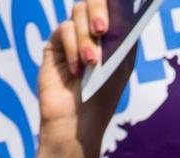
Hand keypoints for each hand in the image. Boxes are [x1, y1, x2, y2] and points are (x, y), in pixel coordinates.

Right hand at [39, 1, 131, 152]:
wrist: (77, 123)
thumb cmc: (103, 97)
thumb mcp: (121, 62)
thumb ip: (123, 31)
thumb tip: (121, 4)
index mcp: (115, 31)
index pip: (116, 1)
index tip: (122, 0)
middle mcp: (94, 30)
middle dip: (99, 10)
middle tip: (102, 29)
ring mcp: (74, 35)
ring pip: (79, 11)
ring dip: (86, 38)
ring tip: (91, 63)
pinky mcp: (56, 45)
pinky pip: (64, 29)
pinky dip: (73, 48)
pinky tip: (77, 70)